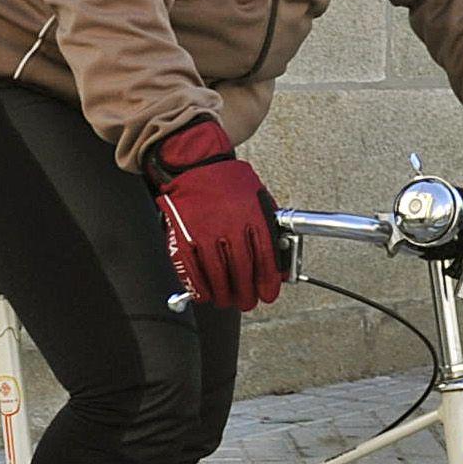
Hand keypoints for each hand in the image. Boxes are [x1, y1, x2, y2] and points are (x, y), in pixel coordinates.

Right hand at [148, 118, 282, 311]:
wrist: (195, 161)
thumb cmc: (229, 181)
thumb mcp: (259, 199)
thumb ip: (268, 229)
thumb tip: (277, 261)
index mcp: (253, 217)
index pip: (265, 258)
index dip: (267, 282)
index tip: (268, 294)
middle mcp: (230, 226)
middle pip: (241, 270)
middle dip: (246, 293)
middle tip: (248, 302)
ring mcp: (205, 232)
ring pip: (217, 273)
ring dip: (224, 293)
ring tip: (227, 301)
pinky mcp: (184, 234)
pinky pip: (192, 267)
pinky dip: (199, 285)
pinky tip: (205, 294)